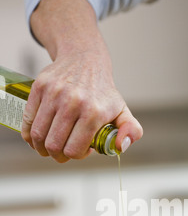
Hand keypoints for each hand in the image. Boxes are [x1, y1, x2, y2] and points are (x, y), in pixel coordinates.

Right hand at [21, 51, 142, 162]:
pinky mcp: (39, 87)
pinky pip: (28, 120)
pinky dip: (28, 134)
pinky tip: (37, 136)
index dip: (76, 156)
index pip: (74, 150)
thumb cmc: (103, 92)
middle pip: (54, 145)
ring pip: (38, 135)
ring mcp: (54, 94)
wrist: (85, 59)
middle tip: (61, 154)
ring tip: (48, 147)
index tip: (80, 150)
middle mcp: (73, 102)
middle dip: (57, 156)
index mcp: (94, 113)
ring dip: (41, 148)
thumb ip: (131, 131)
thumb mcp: (122, 111)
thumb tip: (120, 146)